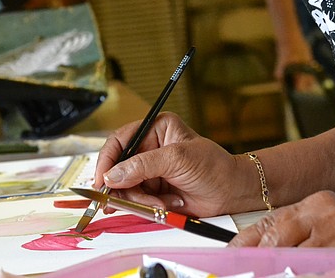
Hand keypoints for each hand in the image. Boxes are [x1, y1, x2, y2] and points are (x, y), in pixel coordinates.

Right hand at [94, 112, 240, 216]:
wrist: (232, 192)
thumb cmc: (214, 166)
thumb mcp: (178, 159)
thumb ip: (144, 165)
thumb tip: (113, 175)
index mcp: (155, 128)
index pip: (120, 140)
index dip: (108, 160)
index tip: (102, 180)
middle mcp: (149, 147)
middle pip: (118, 166)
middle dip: (121, 185)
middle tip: (120, 200)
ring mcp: (150, 170)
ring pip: (124, 187)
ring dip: (139, 199)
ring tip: (160, 202)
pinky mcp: (152, 190)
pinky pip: (135, 200)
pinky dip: (145, 206)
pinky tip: (164, 205)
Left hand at [230, 191, 334, 277]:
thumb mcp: (321, 231)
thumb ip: (290, 238)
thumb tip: (250, 257)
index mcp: (315, 203)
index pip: (269, 224)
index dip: (244, 246)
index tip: (226, 261)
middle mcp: (326, 214)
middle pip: (278, 245)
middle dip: (259, 267)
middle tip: (244, 275)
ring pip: (295, 264)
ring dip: (281, 274)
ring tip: (261, 277)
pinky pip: (317, 273)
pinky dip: (304, 277)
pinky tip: (302, 277)